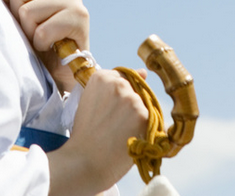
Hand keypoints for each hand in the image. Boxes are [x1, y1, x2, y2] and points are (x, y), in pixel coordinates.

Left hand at [0, 0, 88, 90]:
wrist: (63, 71)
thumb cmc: (38, 40)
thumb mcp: (18, 12)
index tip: (15, 13)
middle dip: (18, 18)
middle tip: (32, 30)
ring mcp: (73, 0)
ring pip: (27, 12)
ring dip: (29, 33)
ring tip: (42, 39)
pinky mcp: (79, 18)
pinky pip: (42, 31)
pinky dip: (41, 44)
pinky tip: (51, 47)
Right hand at [47, 69, 149, 195]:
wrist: (83, 162)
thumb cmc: (86, 135)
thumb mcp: (93, 102)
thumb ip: (116, 85)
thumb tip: (144, 72)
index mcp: (101, 77)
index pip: (122, 79)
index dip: (117, 99)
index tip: (109, 112)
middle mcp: (118, 83)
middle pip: (134, 92)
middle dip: (128, 108)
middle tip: (113, 126)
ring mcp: (131, 98)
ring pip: (143, 107)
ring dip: (136, 120)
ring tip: (118, 135)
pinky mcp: (143, 115)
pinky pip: (150, 121)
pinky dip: (143, 131)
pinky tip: (127, 139)